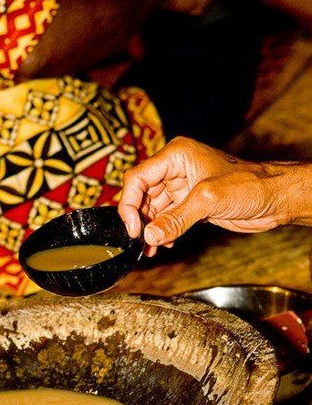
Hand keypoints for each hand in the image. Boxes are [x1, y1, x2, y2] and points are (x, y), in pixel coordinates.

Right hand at [118, 136, 294, 256]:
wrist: (274, 199)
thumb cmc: (249, 185)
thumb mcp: (208, 200)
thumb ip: (176, 219)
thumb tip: (149, 236)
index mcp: (176, 155)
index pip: (138, 178)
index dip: (130, 203)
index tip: (133, 227)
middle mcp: (175, 169)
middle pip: (141, 194)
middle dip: (138, 219)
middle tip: (139, 241)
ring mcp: (181, 188)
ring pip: (152, 209)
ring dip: (149, 230)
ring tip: (149, 249)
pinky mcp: (189, 204)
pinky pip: (166, 218)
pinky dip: (161, 232)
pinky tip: (163, 244)